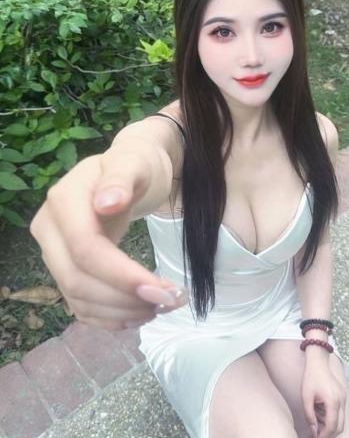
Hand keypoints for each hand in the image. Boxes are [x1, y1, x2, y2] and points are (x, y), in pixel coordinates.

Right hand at [30, 154, 187, 330]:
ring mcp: (53, 252)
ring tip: (161, 306)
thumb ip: (121, 178)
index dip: (119, 275)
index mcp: (63, 200)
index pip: (84, 248)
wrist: (127, 173)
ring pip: (77, 297)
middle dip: (123, 298)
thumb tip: (107, 203)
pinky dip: (109, 317)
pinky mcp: (64, 270)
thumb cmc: (135, 162)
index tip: (160, 289)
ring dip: (120, 311)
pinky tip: (138, 315)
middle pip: (76, 279)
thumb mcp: (134, 161)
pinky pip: (80, 305)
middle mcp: (49, 229)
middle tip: (169, 301)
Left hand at [301, 357, 345, 437]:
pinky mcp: (343, 396)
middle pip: (340, 426)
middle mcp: (341, 401)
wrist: (318, 361)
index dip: (324, 436)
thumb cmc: (311, 377)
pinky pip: (340, 412)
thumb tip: (313, 431)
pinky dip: (332, 417)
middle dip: (329, 433)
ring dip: (330, 425)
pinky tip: (320, 412)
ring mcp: (344, 398)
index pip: (332, 426)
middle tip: (317, 435)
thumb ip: (310, 416)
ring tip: (316, 420)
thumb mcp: (306, 397)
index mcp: (333, 401)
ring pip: (341, 420)